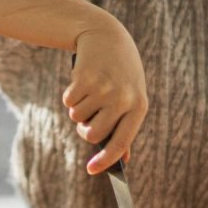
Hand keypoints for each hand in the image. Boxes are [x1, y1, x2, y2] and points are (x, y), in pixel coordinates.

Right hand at [62, 22, 147, 174]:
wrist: (106, 36)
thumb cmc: (121, 73)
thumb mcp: (131, 97)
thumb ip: (125, 127)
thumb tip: (121, 159)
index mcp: (138, 106)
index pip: (121, 142)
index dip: (106, 160)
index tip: (91, 170)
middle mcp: (122, 99)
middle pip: (93, 134)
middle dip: (85, 130)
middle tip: (86, 120)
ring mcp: (103, 88)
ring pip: (77, 117)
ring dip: (78, 109)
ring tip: (89, 91)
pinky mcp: (83, 79)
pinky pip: (68, 102)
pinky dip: (70, 96)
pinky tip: (81, 82)